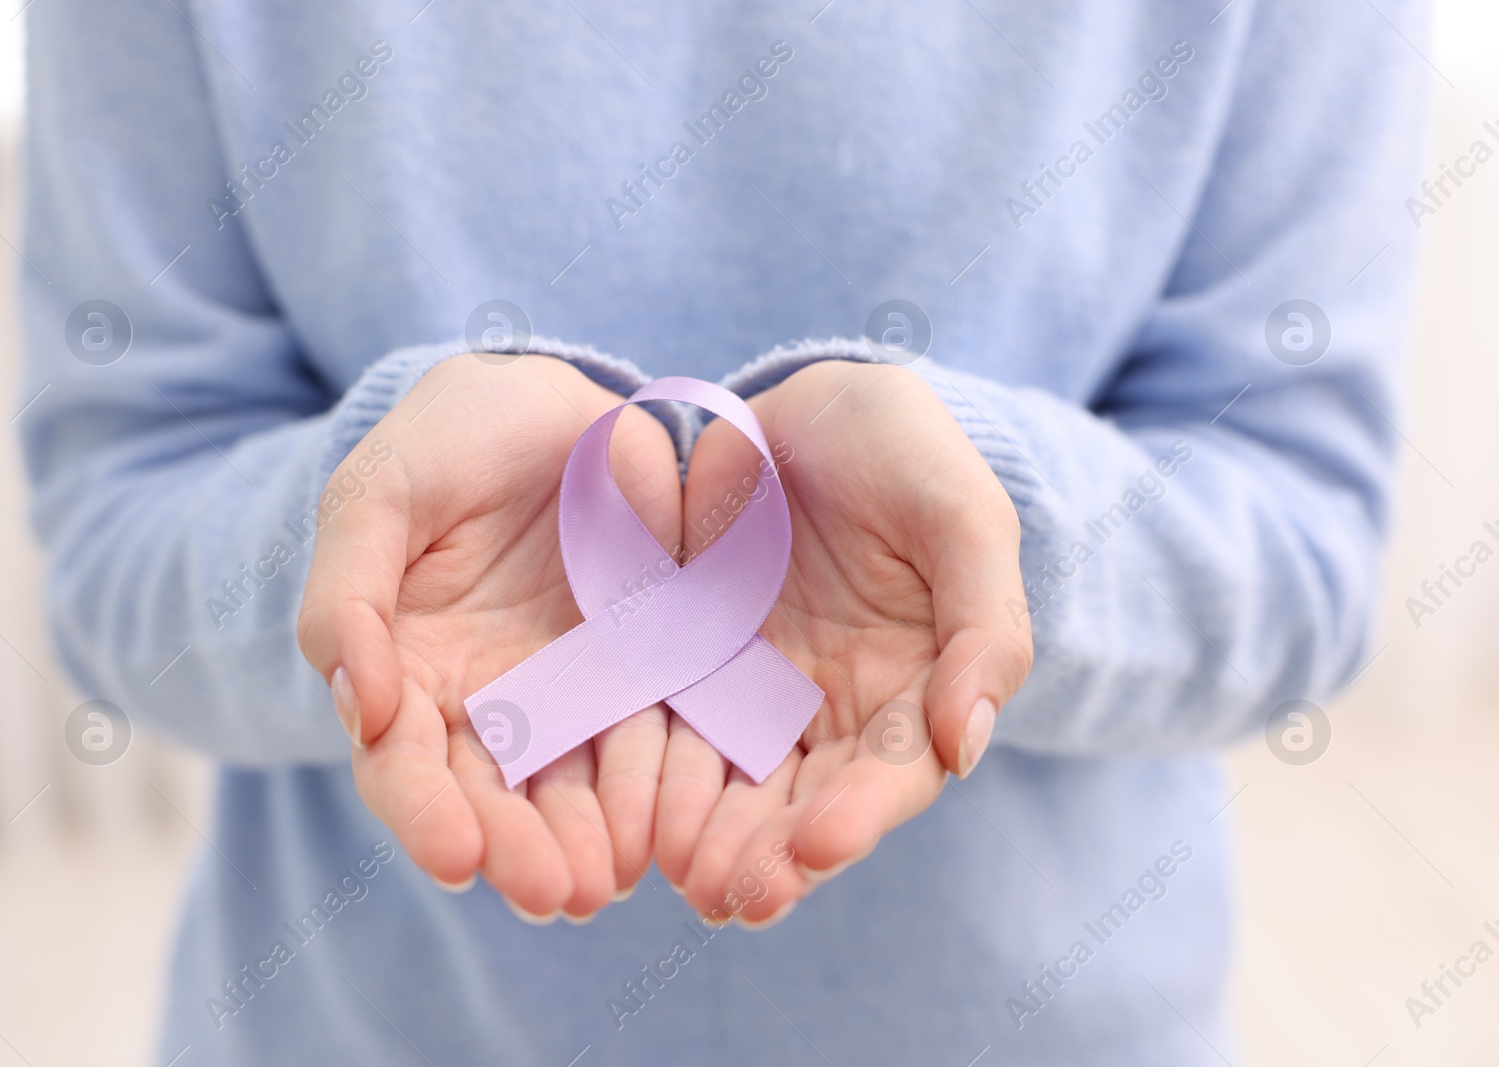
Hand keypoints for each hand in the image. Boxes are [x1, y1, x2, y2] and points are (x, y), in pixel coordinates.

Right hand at [298, 354, 680, 920]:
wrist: (552, 399)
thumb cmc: (447, 441)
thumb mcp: (378, 494)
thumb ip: (348, 591)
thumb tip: (361, 704)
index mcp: (405, 672)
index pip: (403, 767)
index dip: (424, 815)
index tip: (456, 857)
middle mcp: (484, 704)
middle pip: (492, 800)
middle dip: (517, 851)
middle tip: (555, 893)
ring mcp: (567, 694)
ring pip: (571, 788)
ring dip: (588, 842)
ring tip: (610, 880)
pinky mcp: (642, 674)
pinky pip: (648, 740)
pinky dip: (652, 789)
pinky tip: (668, 827)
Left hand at [654, 360, 1032, 925]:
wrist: (810, 403)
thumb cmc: (905, 451)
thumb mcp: (961, 515)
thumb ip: (983, 626)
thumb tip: (969, 745)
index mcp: (915, 687)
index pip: (893, 773)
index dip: (861, 815)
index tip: (818, 846)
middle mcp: (835, 711)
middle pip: (806, 803)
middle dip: (772, 854)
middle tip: (731, 893)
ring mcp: (756, 693)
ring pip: (732, 785)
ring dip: (708, 836)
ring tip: (678, 873)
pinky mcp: (686, 666)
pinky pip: (665, 729)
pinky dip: (650, 776)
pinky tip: (627, 812)